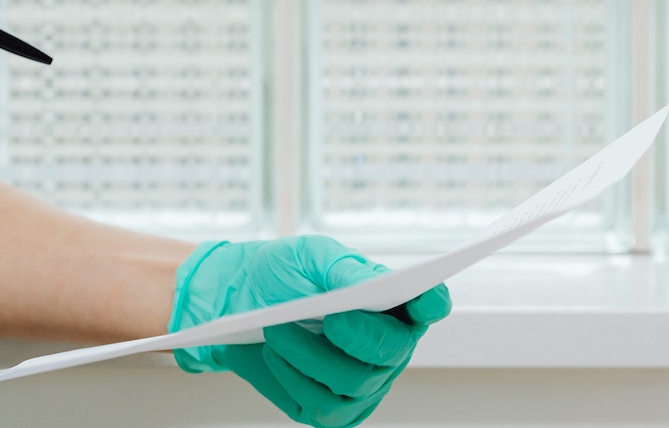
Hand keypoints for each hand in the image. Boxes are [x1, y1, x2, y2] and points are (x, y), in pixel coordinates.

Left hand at [170, 237, 450, 427]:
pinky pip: (322, 406)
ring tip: (276, 331)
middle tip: (331, 319)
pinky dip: (293, 378)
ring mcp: (364, 384)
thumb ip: (342, 269)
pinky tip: (274, 354)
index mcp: (392, 303)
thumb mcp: (309, 257)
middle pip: (394, 351)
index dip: (431, 303)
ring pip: (352, 381)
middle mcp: (387, 348)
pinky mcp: (333, 410)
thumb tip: (370, 285)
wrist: (238, 304)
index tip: (423, 298)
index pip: (429, 304)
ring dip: (310, 356)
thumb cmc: (283, 275)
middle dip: (362, 336)